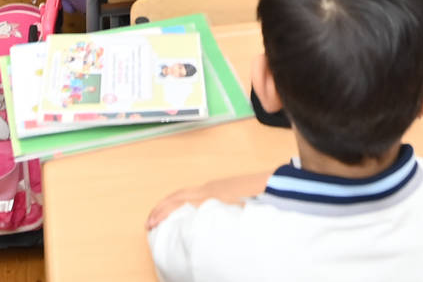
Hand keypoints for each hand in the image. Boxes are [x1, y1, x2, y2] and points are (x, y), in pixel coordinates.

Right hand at [146, 173, 267, 228]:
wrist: (274, 185)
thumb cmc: (256, 201)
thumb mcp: (232, 218)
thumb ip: (215, 224)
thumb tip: (201, 236)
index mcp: (209, 195)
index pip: (177, 203)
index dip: (161, 213)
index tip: (150, 225)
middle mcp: (209, 188)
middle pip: (177, 195)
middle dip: (160, 208)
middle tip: (149, 221)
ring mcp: (216, 185)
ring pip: (186, 191)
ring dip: (171, 202)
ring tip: (161, 214)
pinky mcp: (223, 185)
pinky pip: (197, 190)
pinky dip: (183, 198)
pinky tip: (186, 206)